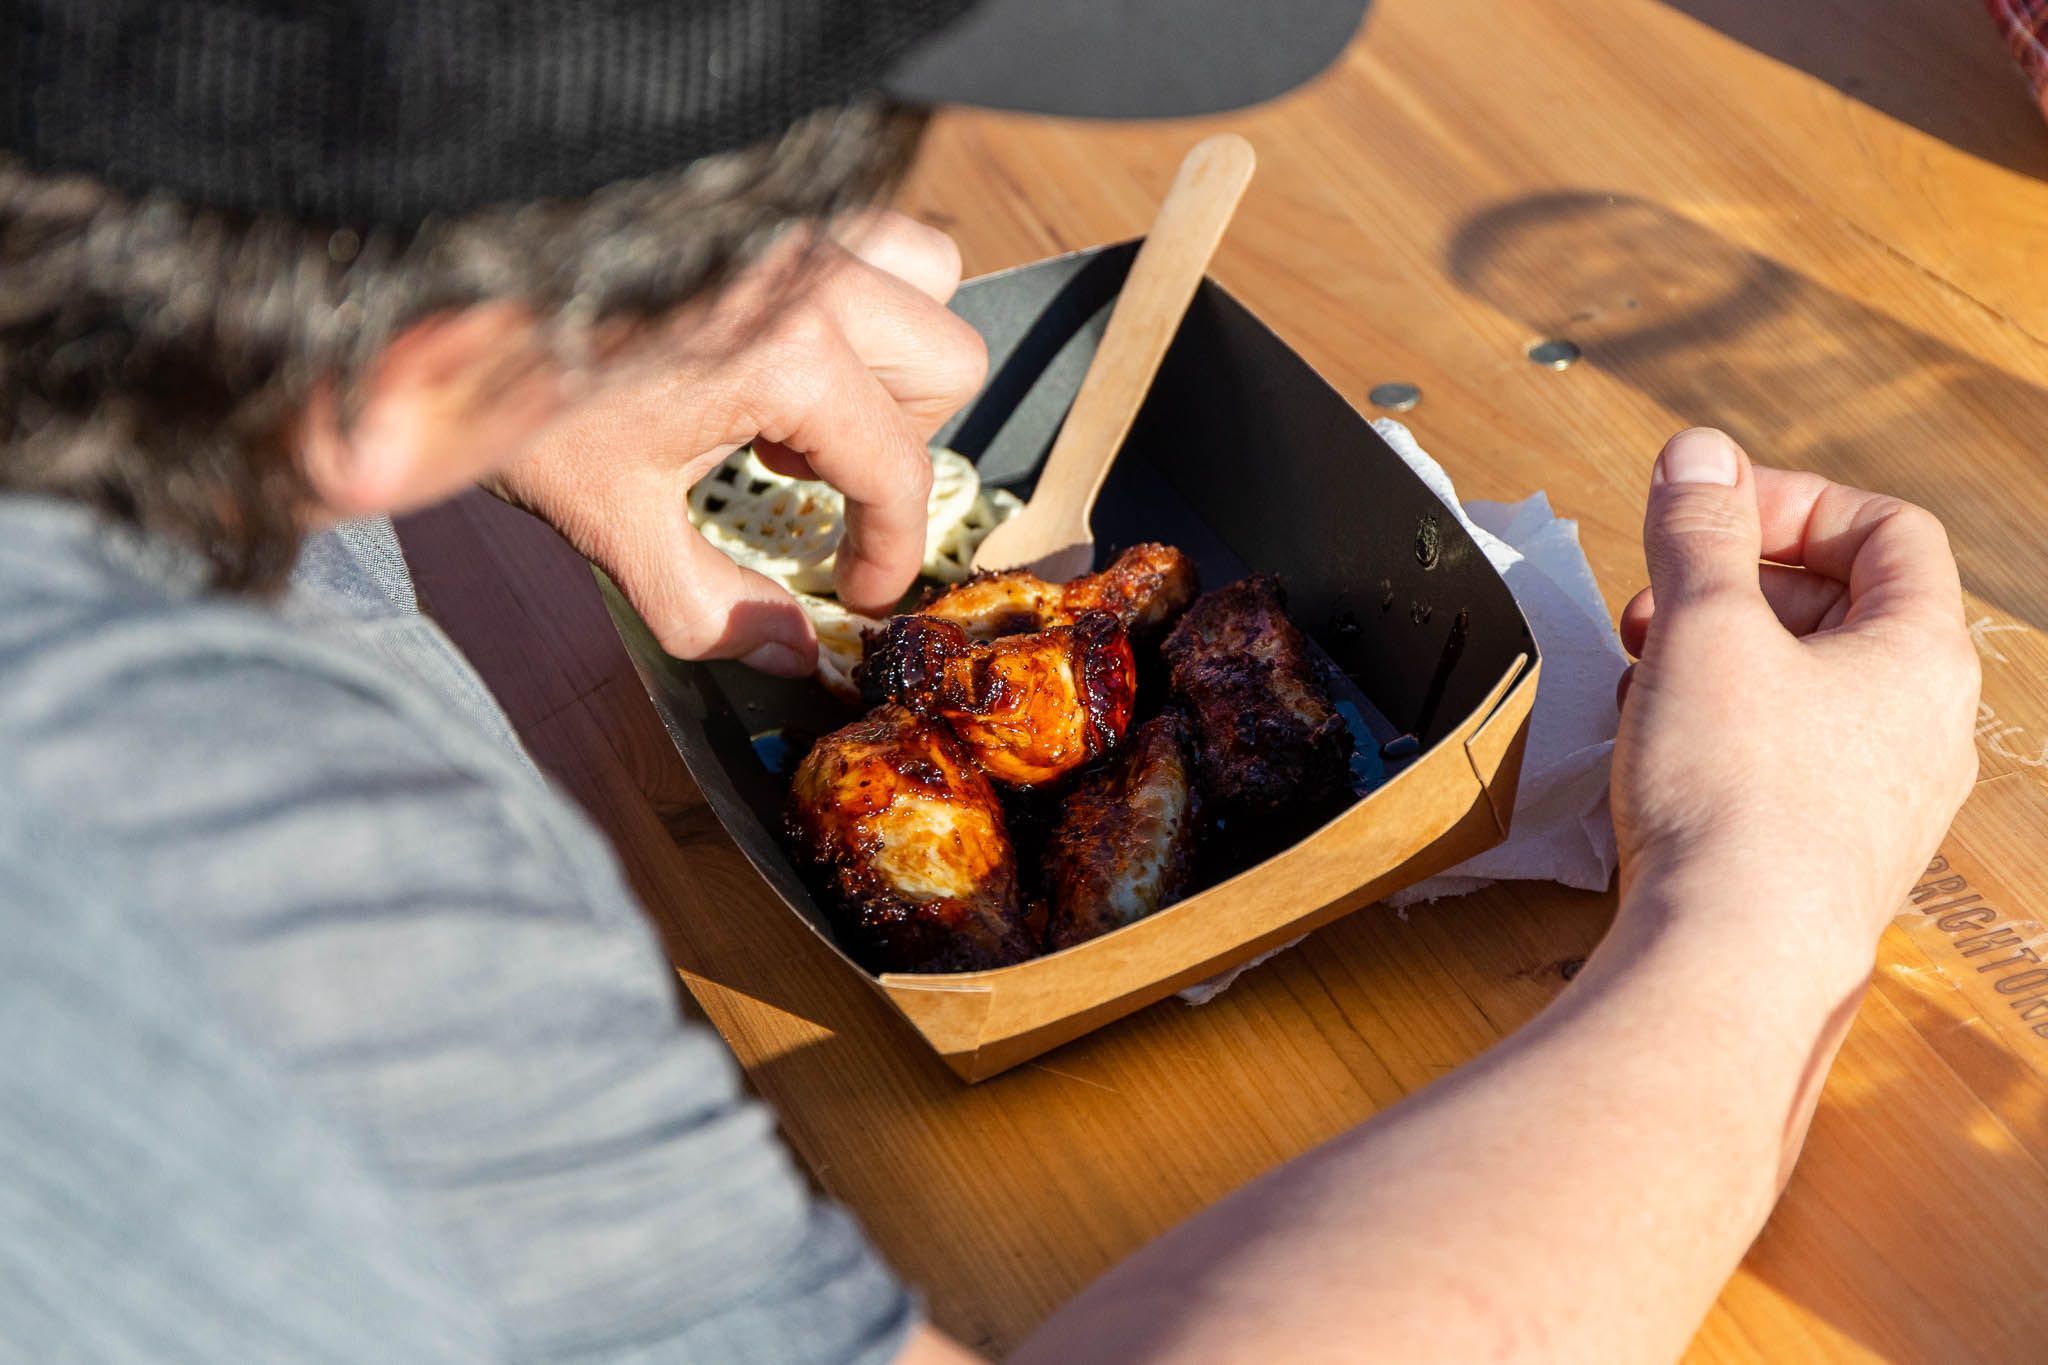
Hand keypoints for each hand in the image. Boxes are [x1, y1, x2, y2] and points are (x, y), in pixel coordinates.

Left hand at [486, 211, 986, 673]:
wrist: (424, 290)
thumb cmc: (513, 396)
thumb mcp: (609, 523)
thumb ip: (711, 606)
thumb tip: (790, 654)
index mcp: (788, 355)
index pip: (901, 468)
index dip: (891, 550)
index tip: (860, 591)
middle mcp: (809, 271)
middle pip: (945, 360)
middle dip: (897, 439)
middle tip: (808, 479)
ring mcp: (788, 222)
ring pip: (923, 279)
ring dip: (887, 355)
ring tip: (794, 407)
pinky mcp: (756, 202)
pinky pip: (860, 237)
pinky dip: (848, 298)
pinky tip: (763, 350)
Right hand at [1613, 428, 1977, 957]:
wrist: (1731, 962)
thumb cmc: (1736, 798)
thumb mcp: (1703, 629)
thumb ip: (1698, 531)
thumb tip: (1697, 453)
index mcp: (1922, 657)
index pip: (1888, 531)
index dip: (1793, 503)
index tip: (1708, 516)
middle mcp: (1923, 730)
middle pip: (1840, 607)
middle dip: (1734, 584)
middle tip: (1656, 598)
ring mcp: (1881, 799)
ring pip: (1803, 686)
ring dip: (1716, 657)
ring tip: (1643, 672)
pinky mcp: (1826, 853)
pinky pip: (1781, 756)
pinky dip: (1718, 727)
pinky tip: (1653, 745)